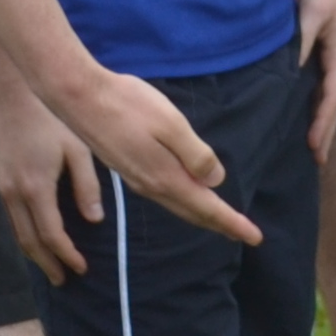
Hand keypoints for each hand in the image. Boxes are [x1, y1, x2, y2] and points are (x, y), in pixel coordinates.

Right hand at [0, 87, 103, 281]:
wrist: (13, 94)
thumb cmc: (52, 118)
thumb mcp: (78, 149)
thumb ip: (87, 186)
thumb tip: (94, 220)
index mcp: (36, 188)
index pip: (51, 235)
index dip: (66, 255)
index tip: (80, 269)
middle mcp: (13, 192)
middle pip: (28, 241)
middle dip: (47, 263)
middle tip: (62, 279)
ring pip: (14, 230)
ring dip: (32, 251)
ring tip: (48, 264)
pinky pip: (7, 214)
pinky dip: (21, 231)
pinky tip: (32, 233)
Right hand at [58, 62, 264, 251]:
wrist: (79, 98)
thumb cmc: (127, 105)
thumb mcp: (171, 124)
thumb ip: (195, 154)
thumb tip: (216, 181)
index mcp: (166, 177)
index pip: (207, 207)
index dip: (232, 223)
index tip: (255, 237)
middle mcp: (152, 185)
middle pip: (192, 212)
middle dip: (220, 224)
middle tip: (244, 234)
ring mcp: (137, 178)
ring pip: (177, 204)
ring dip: (201, 214)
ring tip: (221, 220)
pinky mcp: (128, 168)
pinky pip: (164, 194)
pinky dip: (183, 201)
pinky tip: (187, 194)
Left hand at [292, 0, 335, 150]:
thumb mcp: (311, 13)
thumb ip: (300, 42)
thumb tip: (290, 73)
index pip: (332, 97)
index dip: (323, 123)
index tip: (314, 148)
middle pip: (333, 102)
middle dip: (325, 131)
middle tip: (317, 160)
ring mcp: (328, 53)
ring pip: (325, 93)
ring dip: (319, 118)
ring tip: (310, 143)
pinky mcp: (318, 44)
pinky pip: (315, 79)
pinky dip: (310, 99)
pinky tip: (299, 107)